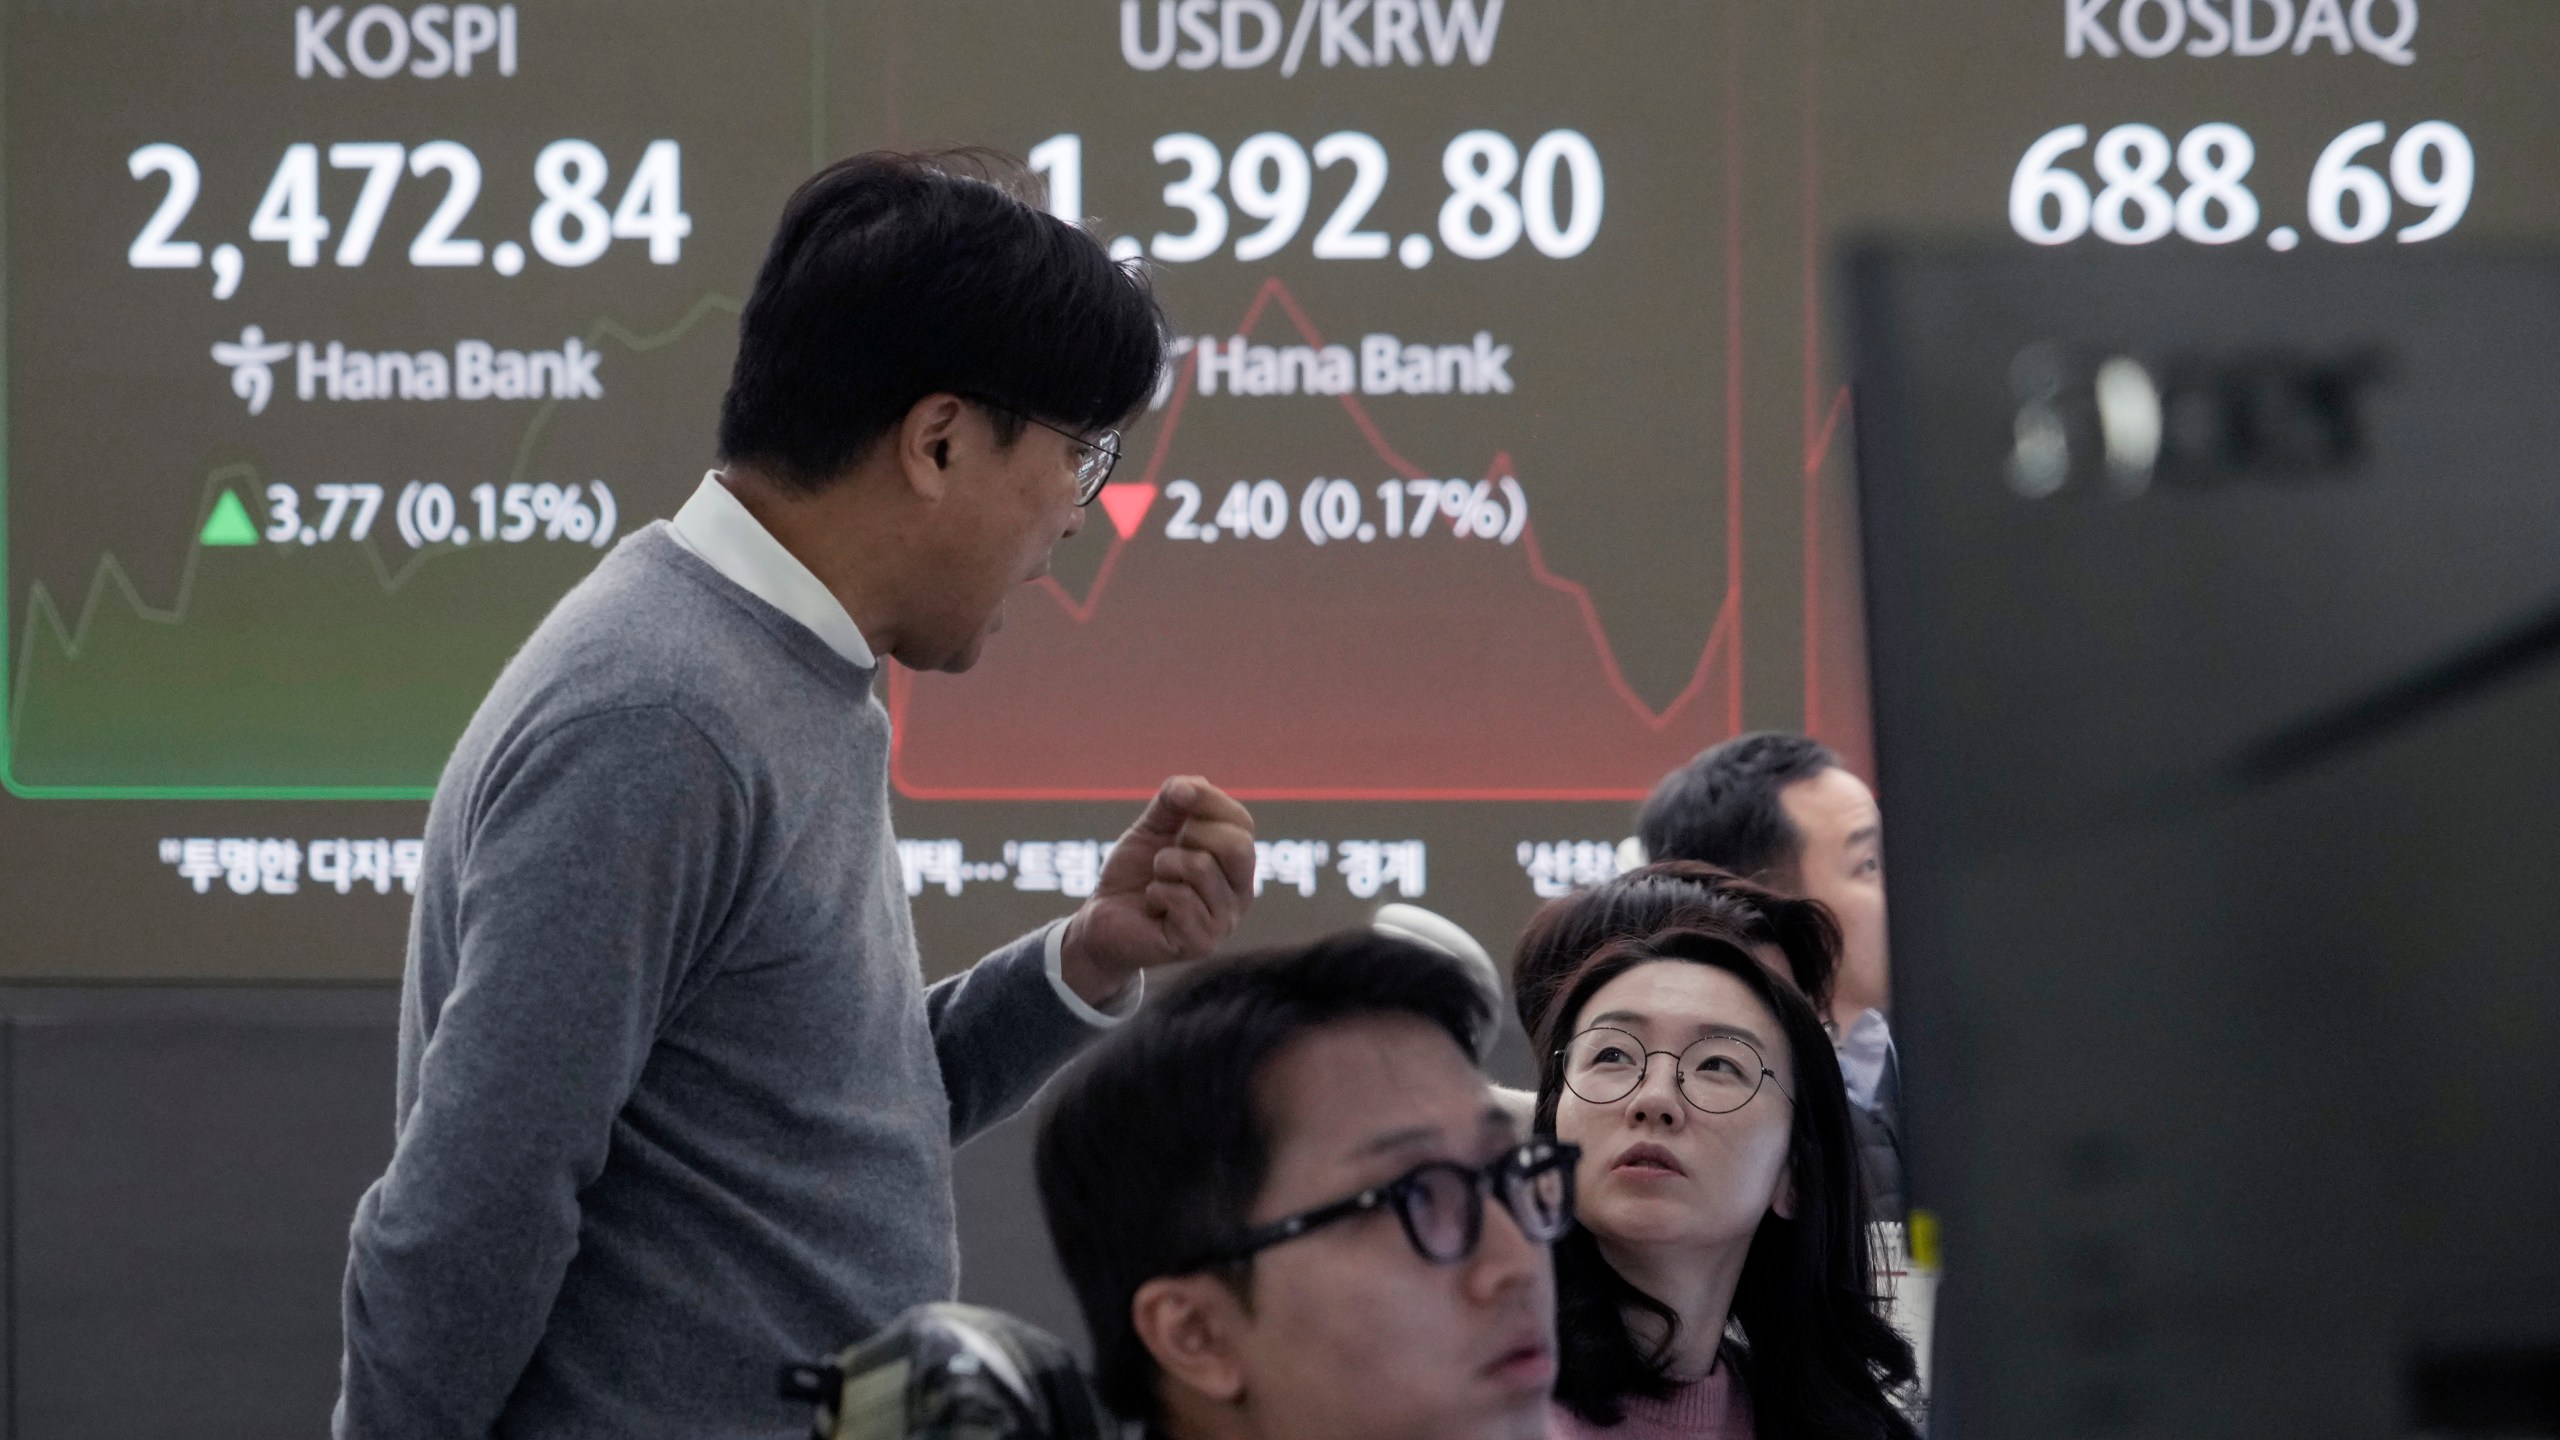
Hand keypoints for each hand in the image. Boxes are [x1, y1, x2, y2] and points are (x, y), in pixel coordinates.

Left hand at [1059, 776, 1255, 1003]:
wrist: (1103, 920)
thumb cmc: (1134, 876)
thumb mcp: (1152, 830)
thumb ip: (1173, 803)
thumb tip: (1190, 786)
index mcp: (1235, 863)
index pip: (1241, 821)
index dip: (1207, 800)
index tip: (1175, 796)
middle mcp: (1239, 893)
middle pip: (1238, 846)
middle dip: (1191, 835)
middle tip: (1167, 851)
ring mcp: (1224, 921)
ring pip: (1201, 868)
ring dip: (1164, 866)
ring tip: (1156, 882)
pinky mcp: (1201, 943)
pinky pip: (1180, 898)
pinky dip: (1155, 893)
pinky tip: (1153, 906)